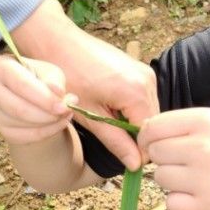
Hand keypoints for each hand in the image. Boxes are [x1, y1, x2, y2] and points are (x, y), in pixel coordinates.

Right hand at [0, 55, 74, 144]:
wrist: (29, 96)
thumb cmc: (39, 79)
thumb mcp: (49, 72)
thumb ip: (54, 81)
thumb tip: (58, 93)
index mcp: (0, 67)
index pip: (21, 85)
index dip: (44, 98)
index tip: (64, 106)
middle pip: (18, 109)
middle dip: (46, 114)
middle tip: (66, 112)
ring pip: (21, 125)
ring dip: (48, 124)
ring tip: (64, 115)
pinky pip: (23, 137)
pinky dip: (44, 133)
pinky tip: (56, 125)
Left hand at [12, 0, 157, 169]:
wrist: (58, 44)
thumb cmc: (68, 78)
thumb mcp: (90, 116)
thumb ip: (116, 141)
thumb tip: (134, 165)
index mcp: (137, 92)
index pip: (150, 134)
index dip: (139, 151)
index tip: (123, 161)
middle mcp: (148, 80)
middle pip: (151, 123)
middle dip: (136, 138)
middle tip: (110, 144)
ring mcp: (145, 72)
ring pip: (147, 112)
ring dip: (130, 124)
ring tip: (105, 124)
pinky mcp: (138, 70)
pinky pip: (141, 99)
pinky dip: (128, 110)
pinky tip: (107, 110)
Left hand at [137, 107, 209, 209]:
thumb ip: (184, 126)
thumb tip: (145, 134)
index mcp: (204, 122)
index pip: (152, 128)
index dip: (147, 138)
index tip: (153, 145)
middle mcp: (201, 148)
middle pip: (154, 154)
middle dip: (164, 159)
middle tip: (186, 163)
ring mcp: (202, 180)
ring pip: (160, 178)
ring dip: (172, 180)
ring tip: (198, 179)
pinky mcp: (204, 208)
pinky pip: (170, 203)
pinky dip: (180, 202)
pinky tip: (199, 196)